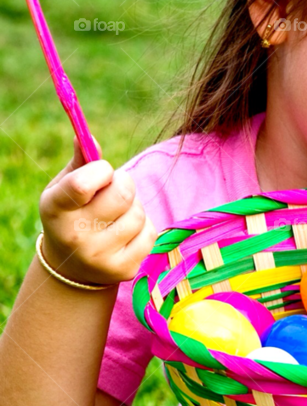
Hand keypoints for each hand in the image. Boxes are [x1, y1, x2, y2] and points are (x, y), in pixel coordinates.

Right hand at [38, 138, 157, 285]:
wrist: (71, 267)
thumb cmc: (70, 214)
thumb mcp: (64, 188)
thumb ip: (79, 162)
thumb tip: (86, 135)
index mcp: (56, 210)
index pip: (83, 184)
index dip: (102, 170)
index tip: (102, 172)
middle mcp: (76, 237)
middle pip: (122, 195)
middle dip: (124, 183)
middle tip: (115, 187)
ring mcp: (100, 257)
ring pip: (138, 214)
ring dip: (134, 206)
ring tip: (118, 212)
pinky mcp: (124, 270)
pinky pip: (150, 233)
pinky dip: (144, 227)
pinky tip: (126, 231)